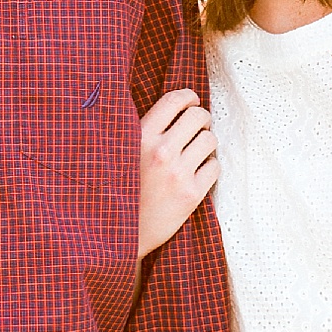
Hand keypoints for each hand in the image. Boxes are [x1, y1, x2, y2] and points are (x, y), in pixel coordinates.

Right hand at [137, 89, 220, 259]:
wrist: (116, 235)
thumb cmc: (120, 189)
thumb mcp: (120, 152)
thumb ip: (141, 130)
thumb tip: (170, 106)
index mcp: (140, 136)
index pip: (174, 100)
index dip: (188, 96)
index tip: (191, 101)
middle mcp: (161, 152)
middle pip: (199, 116)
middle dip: (202, 119)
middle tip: (197, 128)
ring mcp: (177, 174)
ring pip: (211, 140)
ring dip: (206, 143)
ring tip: (197, 152)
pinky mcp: (191, 195)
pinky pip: (215, 167)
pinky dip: (210, 168)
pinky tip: (198, 173)